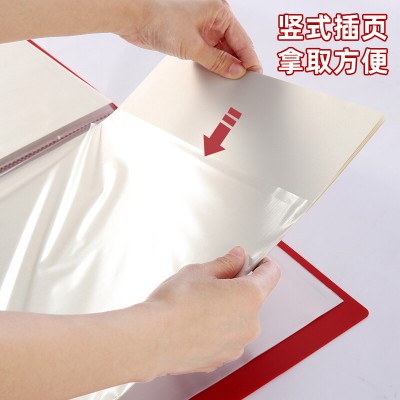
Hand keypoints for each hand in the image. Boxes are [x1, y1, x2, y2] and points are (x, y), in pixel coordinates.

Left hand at [117, 0, 262, 78]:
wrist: (135, 18)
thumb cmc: (160, 19)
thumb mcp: (193, 46)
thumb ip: (217, 61)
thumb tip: (236, 70)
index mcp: (219, 11)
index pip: (243, 40)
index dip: (250, 60)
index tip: (256, 74)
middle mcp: (213, 18)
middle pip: (234, 45)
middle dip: (238, 63)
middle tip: (245, 82)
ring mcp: (203, 27)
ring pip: (222, 50)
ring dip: (225, 64)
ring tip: (231, 81)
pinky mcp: (192, 36)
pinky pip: (209, 52)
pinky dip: (214, 63)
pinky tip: (216, 74)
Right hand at [143, 246, 279, 375]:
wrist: (150, 339)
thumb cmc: (173, 306)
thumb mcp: (200, 272)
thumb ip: (225, 263)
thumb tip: (237, 257)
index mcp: (249, 296)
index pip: (271, 274)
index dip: (263, 263)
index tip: (254, 261)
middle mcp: (250, 324)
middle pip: (253, 298)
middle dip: (237, 288)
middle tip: (212, 283)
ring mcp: (237, 344)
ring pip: (239, 318)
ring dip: (227, 310)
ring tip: (198, 305)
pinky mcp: (222, 358)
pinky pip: (226, 336)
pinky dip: (217, 328)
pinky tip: (195, 323)